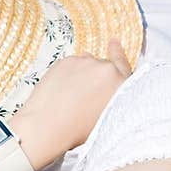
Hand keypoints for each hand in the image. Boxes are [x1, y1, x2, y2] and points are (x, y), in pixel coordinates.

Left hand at [13, 39, 132, 166]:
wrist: (47, 125)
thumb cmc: (77, 129)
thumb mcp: (107, 117)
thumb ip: (113, 96)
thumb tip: (107, 84)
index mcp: (120, 85)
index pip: (123, 65)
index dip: (117, 53)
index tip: (113, 42)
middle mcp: (106, 69)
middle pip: (104, 66)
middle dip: (97, 76)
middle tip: (85, 94)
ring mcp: (85, 62)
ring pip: (86, 63)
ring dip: (82, 73)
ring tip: (71, 94)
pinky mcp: (66, 60)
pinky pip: (71, 64)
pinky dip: (68, 73)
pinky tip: (61, 89)